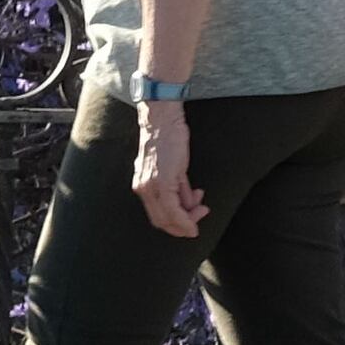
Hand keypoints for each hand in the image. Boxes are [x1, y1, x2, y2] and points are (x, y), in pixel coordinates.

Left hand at [138, 97, 204, 235]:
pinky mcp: (162, 181)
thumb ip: (178, 187)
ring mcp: (151, 186)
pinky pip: (174, 209)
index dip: (176, 224)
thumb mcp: (171, 167)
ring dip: (188, 218)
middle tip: (199, 217)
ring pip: (168, 218)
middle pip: (162, 222)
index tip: (191, 223)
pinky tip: (199, 209)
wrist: (162, 119)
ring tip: (202, 206)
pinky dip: (187, 216)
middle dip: (183, 225)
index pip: (157, 216)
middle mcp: (143, 189)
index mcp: (142, 186)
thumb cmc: (167, 138)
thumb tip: (189, 203)